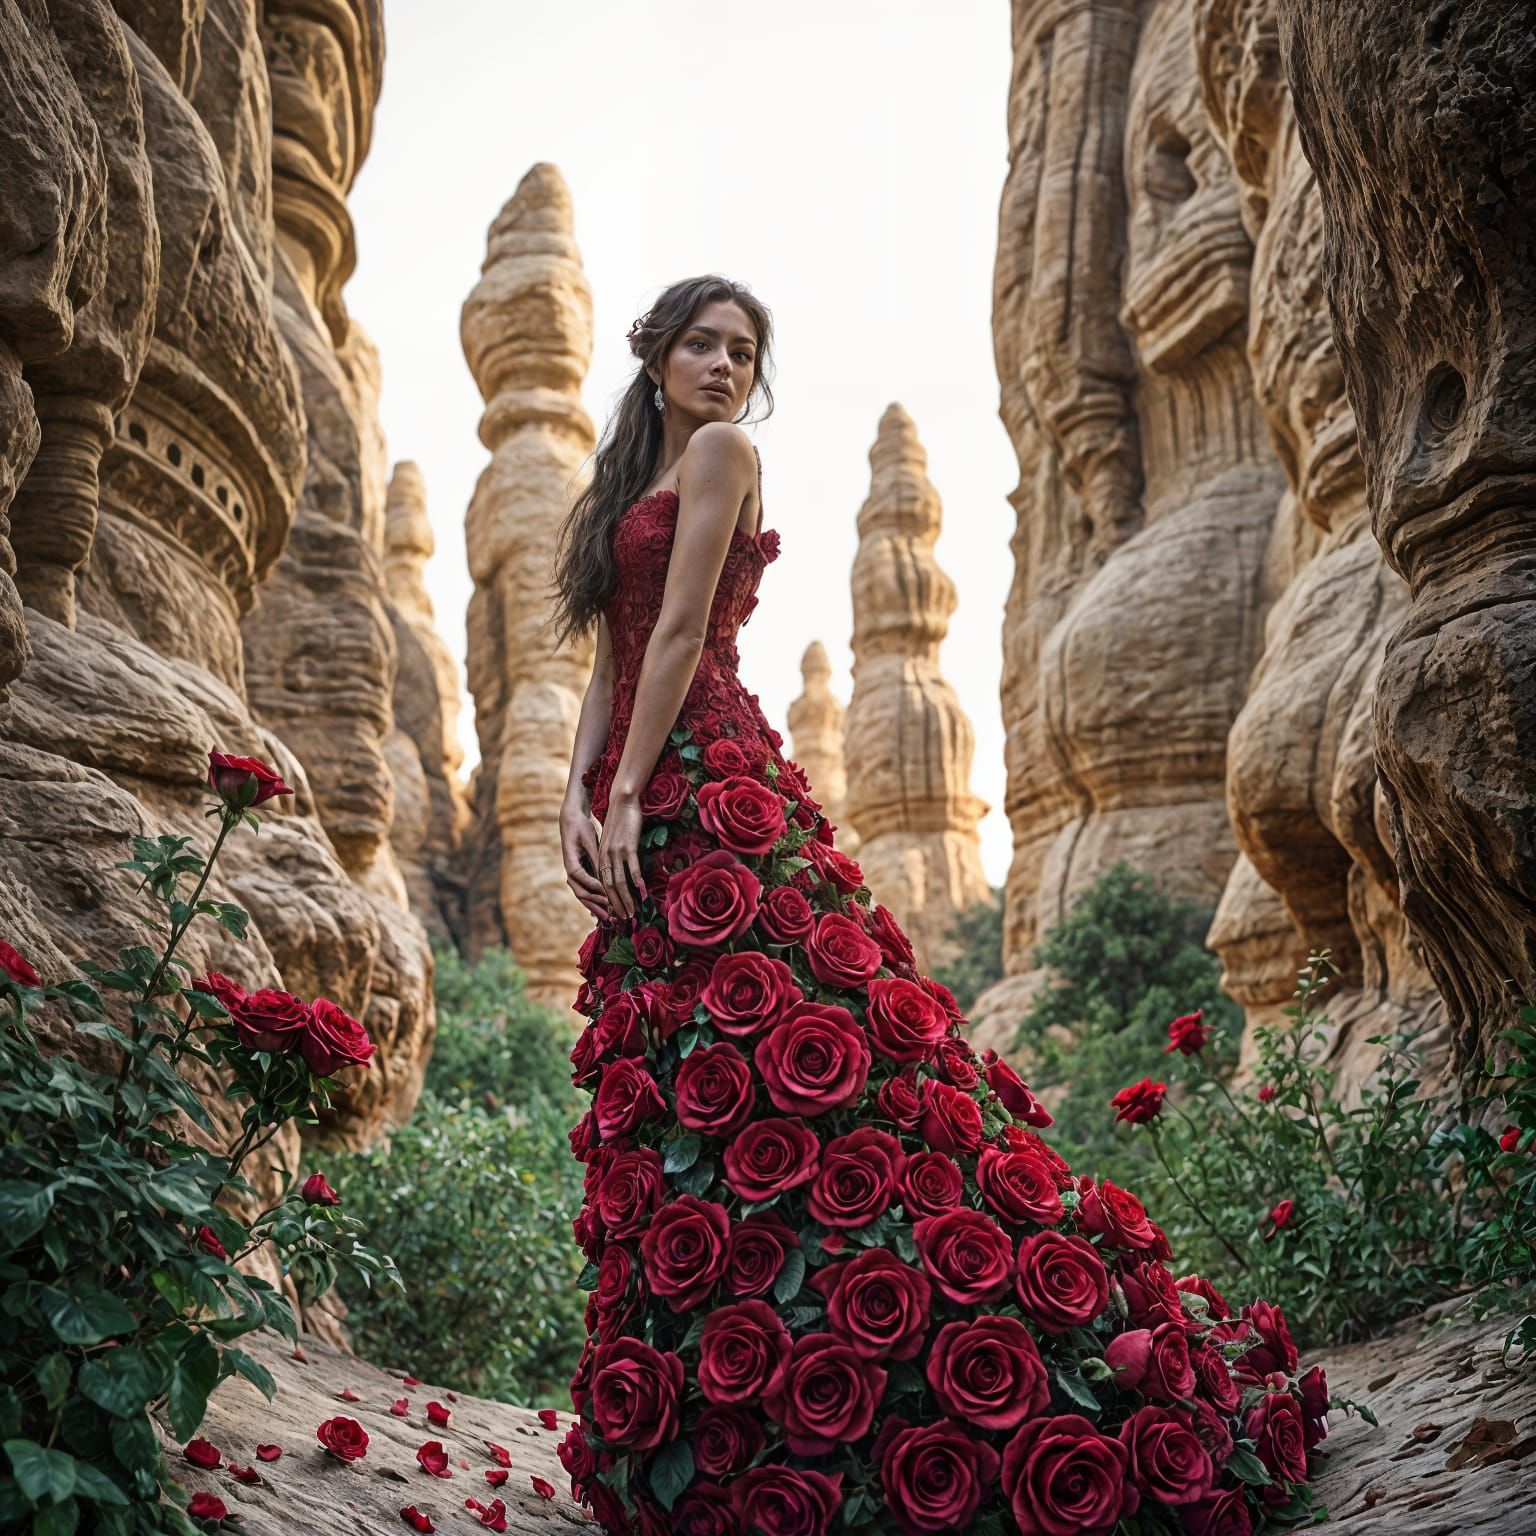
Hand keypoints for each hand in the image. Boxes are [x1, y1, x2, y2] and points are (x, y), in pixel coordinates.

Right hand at [560, 799, 610, 919]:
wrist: (571, 819)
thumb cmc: (580, 827)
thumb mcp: (589, 840)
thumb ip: (596, 857)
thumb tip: (605, 873)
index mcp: (570, 862)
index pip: (581, 879)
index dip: (594, 888)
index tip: (608, 896)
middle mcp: (570, 870)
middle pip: (580, 892)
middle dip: (595, 904)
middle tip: (608, 915)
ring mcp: (574, 872)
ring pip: (583, 893)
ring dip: (595, 904)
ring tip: (607, 915)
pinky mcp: (580, 871)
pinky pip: (586, 888)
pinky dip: (594, 897)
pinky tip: (603, 905)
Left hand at [595, 793, 647, 921]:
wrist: (622, 801)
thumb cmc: (620, 820)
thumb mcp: (612, 840)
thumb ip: (612, 855)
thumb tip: (619, 869)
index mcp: (600, 856)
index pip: (602, 883)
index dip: (608, 899)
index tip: (615, 911)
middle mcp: (606, 856)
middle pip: (609, 887)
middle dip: (616, 905)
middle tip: (624, 918)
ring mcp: (616, 852)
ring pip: (619, 881)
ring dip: (626, 899)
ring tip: (632, 911)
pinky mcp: (628, 846)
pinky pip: (632, 868)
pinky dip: (636, 882)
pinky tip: (641, 892)